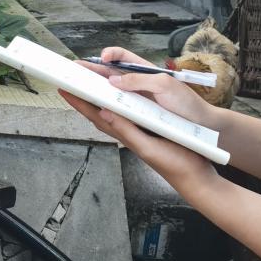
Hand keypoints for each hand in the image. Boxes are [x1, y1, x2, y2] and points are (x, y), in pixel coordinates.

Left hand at [59, 90, 219, 197]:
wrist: (198, 179)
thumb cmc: (175, 164)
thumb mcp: (148, 148)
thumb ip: (126, 131)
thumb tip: (103, 112)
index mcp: (125, 135)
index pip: (96, 116)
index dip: (79, 103)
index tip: (63, 88)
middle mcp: (128, 133)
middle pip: (100, 113)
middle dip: (86, 98)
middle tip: (73, 81)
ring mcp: (139, 133)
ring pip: (114, 113)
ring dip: (101, 99)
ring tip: (91, 86)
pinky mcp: (151, 132)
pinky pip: (130, 114)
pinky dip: (122, 104)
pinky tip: (123, 98)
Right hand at [77, 46, 213, 125]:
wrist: (201, 125)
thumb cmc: (186, 102)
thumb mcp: (164, 85)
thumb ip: (138, 80)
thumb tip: (112, 80)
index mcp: (143, 70)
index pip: (120, 56)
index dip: (109, 55)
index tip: (102, 58)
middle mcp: (136, 83)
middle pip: (109, 72)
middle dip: (91, 70)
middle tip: (72, 70)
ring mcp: (135, 98)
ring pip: (109, 89)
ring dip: (93, 87)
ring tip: (75, 87)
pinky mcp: (136, 113)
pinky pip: (115, 105)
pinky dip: (102, 104)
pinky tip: (93, 105)